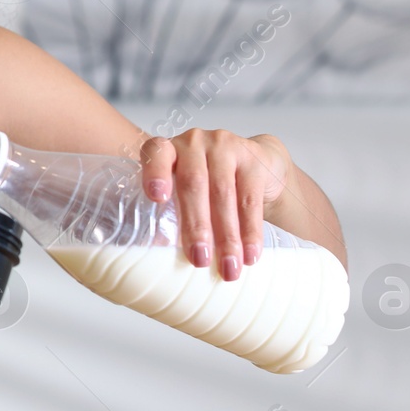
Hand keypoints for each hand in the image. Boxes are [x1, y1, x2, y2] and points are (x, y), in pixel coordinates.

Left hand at [140, 130, 291, 281]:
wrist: (255, 162)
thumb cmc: (206, 183)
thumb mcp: (182, 188)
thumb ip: (168, 211)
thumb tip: (157, 258)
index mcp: (168, 150)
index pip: (156, 153)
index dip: (154, 173)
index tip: (157, 198)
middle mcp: (195, 142)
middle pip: (193, 184)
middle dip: (197, 226)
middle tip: (199, 260)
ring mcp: (226, 146)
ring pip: (224, 195)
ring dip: (227, 237)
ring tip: (228, 268)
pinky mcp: (254, 160)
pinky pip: (251, 200)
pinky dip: (250, 231)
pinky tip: (250, 254)